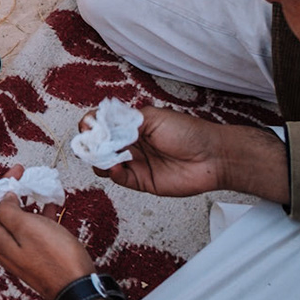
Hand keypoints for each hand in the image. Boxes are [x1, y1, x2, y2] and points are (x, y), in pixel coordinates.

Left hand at [0, 170, 133, 299]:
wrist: (77, 289)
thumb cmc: (53, 258)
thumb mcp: (26, 227)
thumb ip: (7, 210)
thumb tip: (2, 199)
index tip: (8, 182)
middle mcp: (4, 245)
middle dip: (6, 190)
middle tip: (22, 175)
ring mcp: (20, 249)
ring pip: (14, 218)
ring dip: (24, 199)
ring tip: (38, 186)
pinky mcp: (36, 253)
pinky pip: (32, 228)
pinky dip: (38, 213)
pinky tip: (52, 204)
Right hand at [92, 108, 291, 204]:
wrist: (211, 157)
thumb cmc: (187, 132)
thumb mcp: (154, 118)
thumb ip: (126, 120)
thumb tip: (101, 123)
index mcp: (132, 124)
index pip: (103, 123)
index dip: (92, 124)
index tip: (88, 127)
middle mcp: (130, 143)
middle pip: (99, 143)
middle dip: (90, 143)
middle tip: (90, 143)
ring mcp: (134, 162)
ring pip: (104, 162)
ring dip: (98, 159)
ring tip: (102, 156)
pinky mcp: (140, 181)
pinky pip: (119, 178)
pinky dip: (112, 173)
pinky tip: (114, 167)